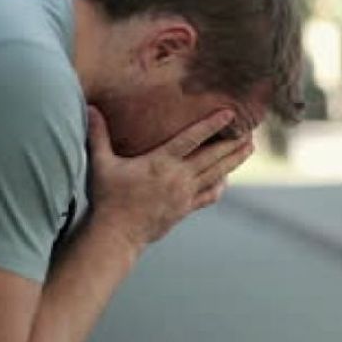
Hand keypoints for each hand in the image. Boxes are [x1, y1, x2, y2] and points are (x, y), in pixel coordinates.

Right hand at [85, 106, 252, 249]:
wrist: (116, 235)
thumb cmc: (107, 198)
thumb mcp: (100, 164)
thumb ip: (97, 134)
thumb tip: (89, 106)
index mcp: (161, 163)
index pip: (191, 139)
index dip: (211, 125)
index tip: (229, 113)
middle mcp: (178, 178)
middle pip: (213, 157)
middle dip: (233, 143)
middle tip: (251, 130)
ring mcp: (184, 195)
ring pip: (217, 174)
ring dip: (234, 160)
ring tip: (249, 148)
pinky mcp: (185, 209)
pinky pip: (209, 195)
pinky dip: (220, 185)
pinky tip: (227, 178)